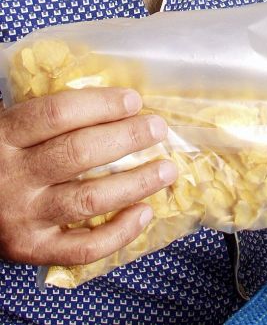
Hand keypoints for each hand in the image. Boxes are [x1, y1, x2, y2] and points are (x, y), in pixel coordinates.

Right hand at [0, 88, 176, 265]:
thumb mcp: (9, 128)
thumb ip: (47, 117)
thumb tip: (115, 101)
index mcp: (5, 136)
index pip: (57, 113)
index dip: (100, 105)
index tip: (133, 100)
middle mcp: (12, 177)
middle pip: (78, 153)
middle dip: (126, 139)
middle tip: (157, 128)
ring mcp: (23, 217)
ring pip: (88, 199)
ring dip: (136, 183)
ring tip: (166, 169)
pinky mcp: (33, 250)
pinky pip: (82, 248)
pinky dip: (119, 233)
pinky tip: (144, 213)